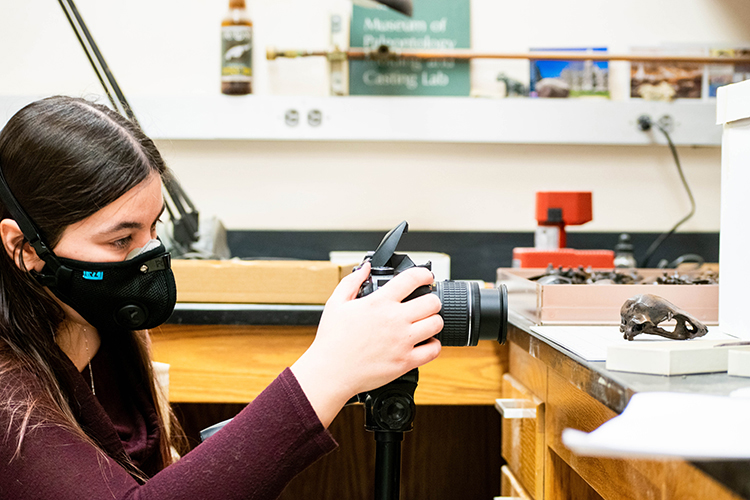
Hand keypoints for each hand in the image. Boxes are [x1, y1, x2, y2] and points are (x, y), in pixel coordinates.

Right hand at [291, 262, 442, 426]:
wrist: (331, 372)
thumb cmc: (332, 339)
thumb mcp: (335, 303)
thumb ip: (352, 281)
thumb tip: (366, 267)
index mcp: (379, 303)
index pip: (412, 279)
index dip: (424, 274)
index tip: (426, 277)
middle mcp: (394, 320)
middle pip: (432, 302)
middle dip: (432, 299)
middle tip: (427, 302)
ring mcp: (402, 341)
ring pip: (436, 324)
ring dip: (434, 321)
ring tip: (426, 322)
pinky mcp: (405, 361)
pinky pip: (433, 350)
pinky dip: (433, 345)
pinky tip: (425, 342)